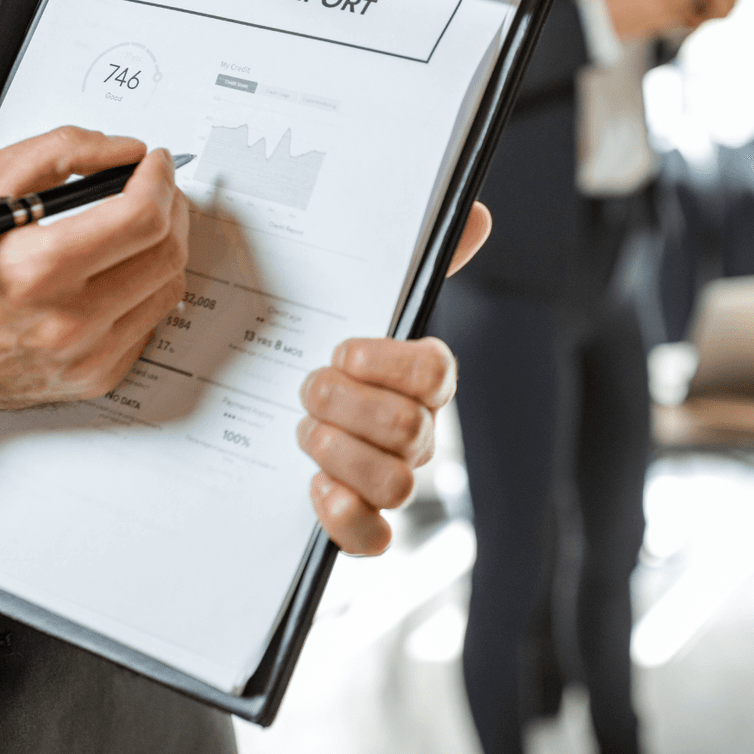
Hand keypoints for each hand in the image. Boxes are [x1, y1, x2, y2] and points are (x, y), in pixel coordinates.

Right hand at [0, 127, 188, 428]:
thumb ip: (59, 152)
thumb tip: (124, 151)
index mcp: (39, 271)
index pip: (141, 220)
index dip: (159, 181)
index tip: (155, 163)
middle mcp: (68, 322)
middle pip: (165, 253)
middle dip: (172, 207)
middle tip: (158, 187)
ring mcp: (86, 357)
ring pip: (168, 289)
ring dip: (168, 244)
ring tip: (146, 223)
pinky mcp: (94, 378)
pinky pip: (149, 325)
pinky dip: (147, 288)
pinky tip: (125, 269)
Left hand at [293, 202, 491, 554]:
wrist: (274, 400)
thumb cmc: (333, 350)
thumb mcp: (365, 299)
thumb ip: (425, 260)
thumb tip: (479, 215)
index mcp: (425, 379)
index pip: (436, 374)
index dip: (389, 365)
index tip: (342, 351)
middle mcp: (419, 432)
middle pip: (410, 431)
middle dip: (348, 407)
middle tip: (309, 388)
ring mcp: (393, 478)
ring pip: (397, 484)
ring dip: (341, 454)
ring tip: (306, 432)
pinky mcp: (361, 522)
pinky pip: (375, 538)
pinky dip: (346, 517)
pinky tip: (317, 489)